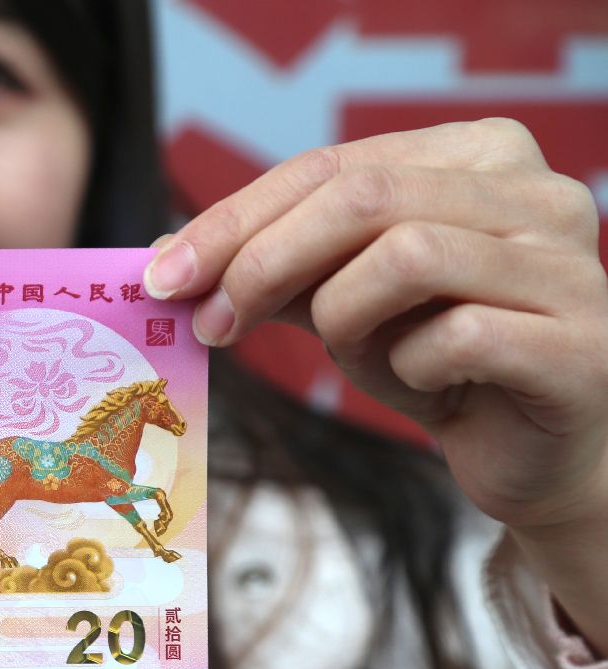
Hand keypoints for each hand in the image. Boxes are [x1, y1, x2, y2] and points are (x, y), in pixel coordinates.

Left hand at [145, 118, 607, 534]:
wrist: (530, 451)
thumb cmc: (434, 363)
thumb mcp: (342, 302)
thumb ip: (270, 268)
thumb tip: (162, 255)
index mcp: (478, 156)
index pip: (330, 164)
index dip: (234, 219)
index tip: (163, 275)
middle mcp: (536, 192)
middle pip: (362, 197)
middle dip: (263, 262)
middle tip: (211, 324)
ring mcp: (569, 264)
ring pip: (407, 255)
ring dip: (345, 317)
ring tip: (356, 355)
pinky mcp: (578, 344)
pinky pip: (457, 337)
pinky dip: (410, 369)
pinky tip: (423, 387)